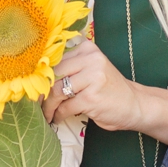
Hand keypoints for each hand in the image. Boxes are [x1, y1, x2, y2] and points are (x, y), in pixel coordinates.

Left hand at [43, 39, 167, 141]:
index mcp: (88, 48)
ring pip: (57, 91)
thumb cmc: (108, 88)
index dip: (41, 74)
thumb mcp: (92, 69)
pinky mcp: (91, 98)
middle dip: (41, 91)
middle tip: (35, 102)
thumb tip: (37, 76)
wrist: (135, 104)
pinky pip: (65, 107)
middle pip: (53, 74)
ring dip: (48, 106)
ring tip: (46, 113)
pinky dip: (58, 115)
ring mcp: (92, 78)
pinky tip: (57, 118)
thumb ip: (71, 67)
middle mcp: (91, 59)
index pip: (55, 59)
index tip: (32, 86)